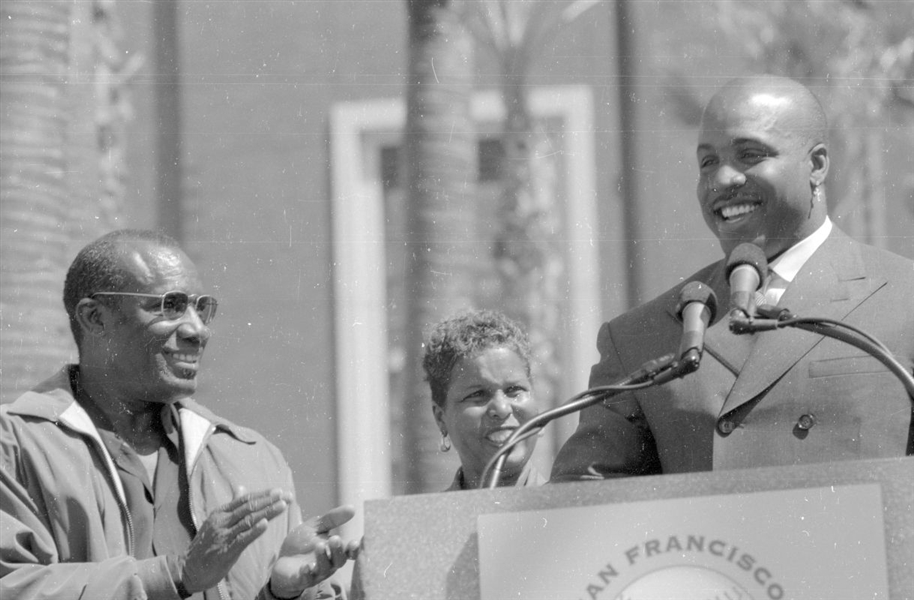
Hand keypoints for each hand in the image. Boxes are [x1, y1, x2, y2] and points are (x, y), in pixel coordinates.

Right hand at [178, 488, 292, 593]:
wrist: (189, 569)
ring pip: (248, 520)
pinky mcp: (225, 551)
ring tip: (282, 505)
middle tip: (286, 495)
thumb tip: (241, 487)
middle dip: (269, 501)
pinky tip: (265, 524)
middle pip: (249, 507)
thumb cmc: (206, 544)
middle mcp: (222, 521)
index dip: (263, 495)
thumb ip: (231, 505)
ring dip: (267, 512)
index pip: (245, 500)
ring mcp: (223, 535)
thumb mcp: (217, 521)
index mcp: (221, 513)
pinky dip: (254, 531)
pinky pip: (242, 539)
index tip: (279, 491)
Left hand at [269, 505, 360, 598]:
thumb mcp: (316, 527)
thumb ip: (332, 519)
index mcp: (334, 552)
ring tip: (319, 546)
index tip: (355, 542)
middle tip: (334, 538)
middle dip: (338, 550)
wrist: (281, 560)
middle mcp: (328, 564)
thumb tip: (352, 508)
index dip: (353, 549)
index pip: (348, 553)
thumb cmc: (302, 543)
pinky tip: (305, 567)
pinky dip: (307, 574)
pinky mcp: (300, 579)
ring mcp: (315, 573)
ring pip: (324, 569)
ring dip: (323, 558)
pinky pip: (306, 579)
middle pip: (338, 561)